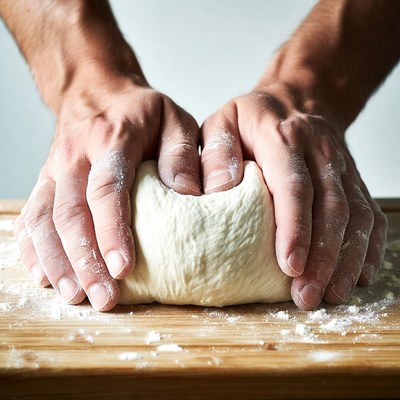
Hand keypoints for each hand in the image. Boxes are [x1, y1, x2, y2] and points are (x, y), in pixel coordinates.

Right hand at [14, 74, 200, 310]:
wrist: (96, 91)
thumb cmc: (142, 112)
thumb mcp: (174, 120)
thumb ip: (183, 155)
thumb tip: (190, 196)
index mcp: (111, 140)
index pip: (106, 190)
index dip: (112, 231)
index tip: (122, 269)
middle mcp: (74, 156)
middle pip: (71, 214)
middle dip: (85, 261)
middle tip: (104, 299)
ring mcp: (53, 169)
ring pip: (45, 221)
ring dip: (58, 262)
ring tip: (75, 297)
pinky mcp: (44, 181)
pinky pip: (31, 216)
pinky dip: (33, 249)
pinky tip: (45, 275)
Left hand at [200, 83, 387, 309]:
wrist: (296, 100)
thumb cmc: (251, 120)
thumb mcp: (221, 122)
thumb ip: (214, 152)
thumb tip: (217, 190)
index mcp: (283, 137)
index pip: (294, 185)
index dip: (295, 228)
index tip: (289, 266)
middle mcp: (320, 152)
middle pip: (330, 208)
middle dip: (322, 257)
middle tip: (306, 296)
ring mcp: (343, 167)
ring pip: (355, 217)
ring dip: (345, 260)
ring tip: (329, 295)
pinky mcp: (354, 181)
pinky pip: (370, 216)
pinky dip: (367, 249)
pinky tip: (357, 276)